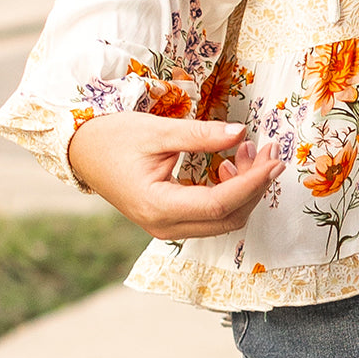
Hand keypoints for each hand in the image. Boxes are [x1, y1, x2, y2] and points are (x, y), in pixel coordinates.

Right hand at [68, 111, 284, 241]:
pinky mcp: (169, 218)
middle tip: (270, 150)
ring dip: (243, 187)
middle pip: (227, 217)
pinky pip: (209, 213)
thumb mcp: (159, 130)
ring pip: (221, 218)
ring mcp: (166, 226)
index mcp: (158, 207)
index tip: (275, 160)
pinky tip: (228, 163)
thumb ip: (201, 134)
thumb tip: (240, 132)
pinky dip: (227, 191)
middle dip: (255, 185)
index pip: (220, 203)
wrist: (83, 150)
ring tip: (249, 149)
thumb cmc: (115, 138)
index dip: (253, 182)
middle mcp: (164, 226)